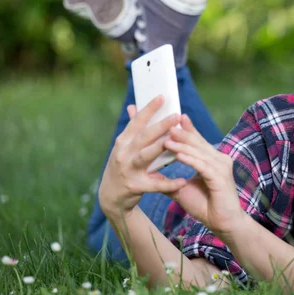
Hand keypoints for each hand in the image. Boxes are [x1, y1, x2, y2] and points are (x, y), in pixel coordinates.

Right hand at [98, 96, 187, 219]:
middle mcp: (123, 153)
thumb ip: (132, 128)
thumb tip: (133, 106)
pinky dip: (168, 183)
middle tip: (176, 116)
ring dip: (161, 147)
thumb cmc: (123, 166)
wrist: (111, 197)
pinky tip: (182, 181)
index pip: (137, 122)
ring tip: (176, 141)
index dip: (149, 109)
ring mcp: (128, 170)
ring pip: (146, 156)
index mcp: (123, 141)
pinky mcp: (135, 186)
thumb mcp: (124, 147)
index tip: (162, 97)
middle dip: (160, 126)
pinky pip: (154, 184)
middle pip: (143, 137)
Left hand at [163, 114, 244, 241]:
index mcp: (212, 159)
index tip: (171, 117)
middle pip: (198, 143)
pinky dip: (190, 160)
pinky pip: (203, 166)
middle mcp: (219, 159)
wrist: (223, 224)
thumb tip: (149, 174)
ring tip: (167, 138)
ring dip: (183, 145)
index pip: (197, 140)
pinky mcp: (221, 178)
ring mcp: (222, 167)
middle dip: (181, 132)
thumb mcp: (181, 190)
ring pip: (199, 153)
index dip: (185, 128)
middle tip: (166, 122)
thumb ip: (168, 180)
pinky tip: (178, 155)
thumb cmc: (205, 206)